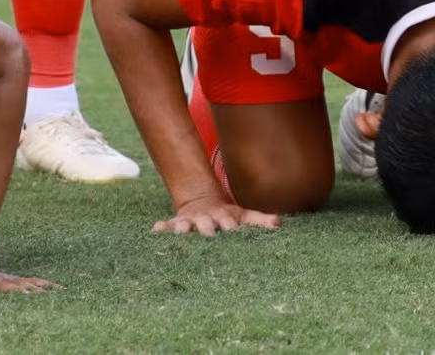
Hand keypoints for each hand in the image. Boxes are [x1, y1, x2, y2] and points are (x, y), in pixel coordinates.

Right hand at [152, 195, 279, 236]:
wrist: (201, 201)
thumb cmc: (226, 216)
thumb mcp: (243, 215)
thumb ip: (260, 220)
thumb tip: (279, 223)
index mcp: (223, 217)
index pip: (228, 221)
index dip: (229, 225)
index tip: (231, 229)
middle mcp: (206, 219)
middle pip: (206, 224)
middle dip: (206, 228)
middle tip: (207, 233)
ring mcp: (190, 221)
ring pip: (185, 224)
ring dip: (182, 228)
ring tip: (179, 231)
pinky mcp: (176, 223)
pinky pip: (166, 225)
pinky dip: (161, 227)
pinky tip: (155, 229)